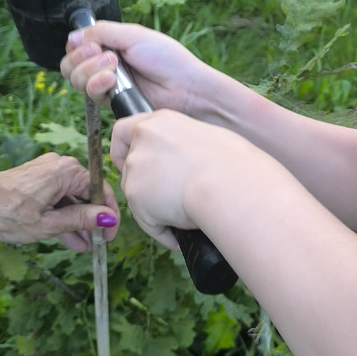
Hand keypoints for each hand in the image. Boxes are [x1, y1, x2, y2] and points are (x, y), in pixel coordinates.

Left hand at [0, 154, 119, 249]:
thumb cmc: (4, 213)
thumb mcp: (47, 224)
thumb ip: (80, 220)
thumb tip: (108, 219)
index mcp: (67, 171)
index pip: (100, 191)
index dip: (108, 215)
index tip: (109, 236)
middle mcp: (61, 166)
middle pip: (87, 194)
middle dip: (91, 220)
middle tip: (97, 243)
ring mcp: (48, 171)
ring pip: (72, 198)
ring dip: (77, 221)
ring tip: (84, 246)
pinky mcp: (38, 179)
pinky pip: (59, 197)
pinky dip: (62, 215)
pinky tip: (70, 238)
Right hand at [61, 21, 211, 115]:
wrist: (185, 88)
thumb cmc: (167, 59)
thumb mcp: (133, 35)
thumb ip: (102, 33)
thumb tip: (72, 37)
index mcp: (111, 45)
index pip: (76, 46)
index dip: (78, 46)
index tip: (94, 44)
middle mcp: (105, 65)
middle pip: (70, 65)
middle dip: (83, 59)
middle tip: (108, 56)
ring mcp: (107, 85)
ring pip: (76, 80)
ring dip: (90, 71)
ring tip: (114, 68)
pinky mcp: (111, 102)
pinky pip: (90, 95)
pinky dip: (96, 85)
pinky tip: (111, 81)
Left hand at [109, 109, 244, 250]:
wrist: (228, 181)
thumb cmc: (232, 163)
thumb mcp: (207, 141)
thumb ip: (185, 149)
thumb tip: (188, 168)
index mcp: (160, 122)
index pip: (123, 130)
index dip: (124, 149)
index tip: (133, 161)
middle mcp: (142, 140)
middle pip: (129, 167)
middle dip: (145, 185)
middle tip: (171, 198)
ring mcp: (135, 168)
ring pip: (137, 196)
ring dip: (156, 209)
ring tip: (186, 217)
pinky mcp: (135, 196)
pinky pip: (149, 222)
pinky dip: (163, 230)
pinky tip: (182, 233)